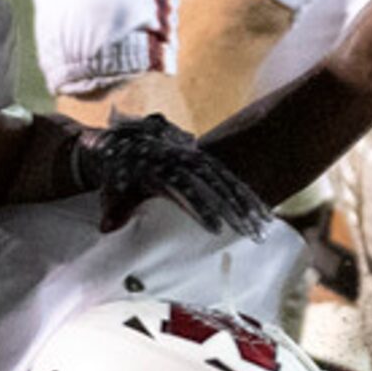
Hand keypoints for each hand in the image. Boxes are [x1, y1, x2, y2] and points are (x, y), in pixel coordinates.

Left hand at [72, 112, 272, 238]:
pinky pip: (228, 177)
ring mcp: (196, 158)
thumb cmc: (114, 168)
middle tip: (252, 230)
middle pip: (215, 182)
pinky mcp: (202, 162)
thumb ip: (115, 207)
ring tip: (263, 225)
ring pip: (227, 179)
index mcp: (164, 164)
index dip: (200, 207)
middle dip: (235, 206)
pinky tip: (261, 210)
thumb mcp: (111, 186)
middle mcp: (184, 159)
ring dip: (246, 201)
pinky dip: (245, 193)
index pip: (186, 188)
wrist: (117, 140)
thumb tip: (108, 228)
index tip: (215, 228)